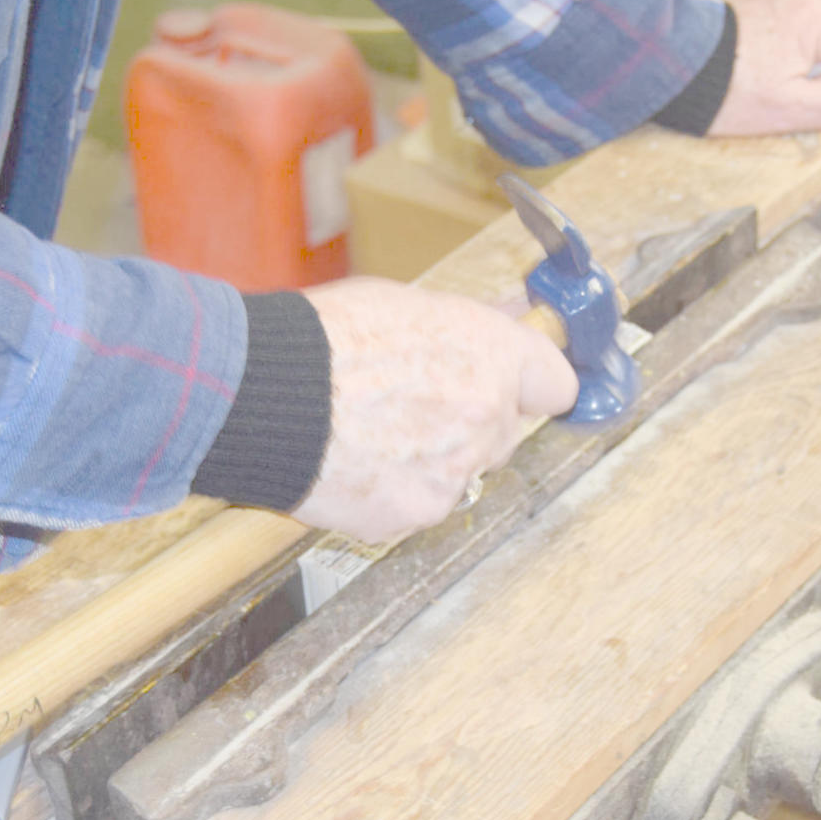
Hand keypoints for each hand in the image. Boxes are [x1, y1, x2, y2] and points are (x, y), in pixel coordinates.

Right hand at [293, 277, 577, 542]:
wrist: (262, 394)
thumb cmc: (323, 338)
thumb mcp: (405, 306)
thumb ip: (468, 326)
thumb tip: (506, 320)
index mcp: (492, 356)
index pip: (558, 384)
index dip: (534, 386)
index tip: (520, 389)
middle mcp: (487, 417)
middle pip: (504, 433)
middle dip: (471, 424)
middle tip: (417, 407)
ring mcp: (455, 473)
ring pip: (462, 474)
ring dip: (433, 461)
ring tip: (373, 435)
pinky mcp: (416, 513)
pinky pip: (420, 505)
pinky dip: (396, 492)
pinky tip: (357, 464)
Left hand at [709, 0, 820, 135]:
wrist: (666, 71)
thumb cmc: (725, 94)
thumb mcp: (789, 110)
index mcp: (817, 20)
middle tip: (812, 95)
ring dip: (820, 52)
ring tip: (786, 83)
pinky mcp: (754, 2)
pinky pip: (792, 20)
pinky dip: (792, 43)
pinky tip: (764, 67)